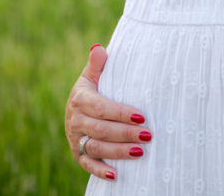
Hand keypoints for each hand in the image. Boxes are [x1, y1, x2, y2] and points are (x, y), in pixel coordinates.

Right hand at [65, 44, 151, 180]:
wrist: (77, 107)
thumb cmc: (94, 88)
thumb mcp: (92, 75)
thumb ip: (97, 65)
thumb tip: (99, 48)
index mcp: (80, 99)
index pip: (101, 108)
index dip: (121, 113)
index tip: (142, 116)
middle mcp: (75, 120)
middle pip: (100, 130)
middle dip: (125, 134)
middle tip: (148, 135)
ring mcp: (75, 138)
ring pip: (96, 148)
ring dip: (118, 152)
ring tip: (140, 152)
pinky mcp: (77, 153)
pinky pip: (87, 164)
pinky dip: (100, 171)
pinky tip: (116, 175)